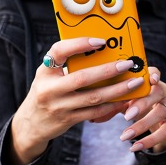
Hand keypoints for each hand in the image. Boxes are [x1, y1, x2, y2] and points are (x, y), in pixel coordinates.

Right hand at [9, 37, 142, 164]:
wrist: (31, 123)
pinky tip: (125, 99)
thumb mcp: (48, 74)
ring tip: (134, 82)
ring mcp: (59, 106)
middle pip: (82, 78)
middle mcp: (50, 88)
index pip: (59, 51)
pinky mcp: (68, 120)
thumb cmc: (46, 90)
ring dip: (117, 90)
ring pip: (93, 97)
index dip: (80, 44)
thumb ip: (66, 62)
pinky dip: (111, 105)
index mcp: (45, 70)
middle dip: (108, 70)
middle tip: (127, 64)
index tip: (101, 41)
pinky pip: (94, 112)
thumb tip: (100, 48)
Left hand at [119, 67, 165, 152]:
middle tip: (126, 116)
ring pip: (161, 113)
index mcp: (151, 81)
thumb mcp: (127, 101)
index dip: (154, 74)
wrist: (161, 121)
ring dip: (141, 125)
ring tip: (124, 136)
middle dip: (143, 103)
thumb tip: (92, 118)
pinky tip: (134, 147)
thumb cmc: (139, 105)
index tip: (150, 79)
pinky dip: (149, 141)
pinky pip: (164, 132)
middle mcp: (164, 91)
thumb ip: (113, 105)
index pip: (155, 72)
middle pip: (158, 93)